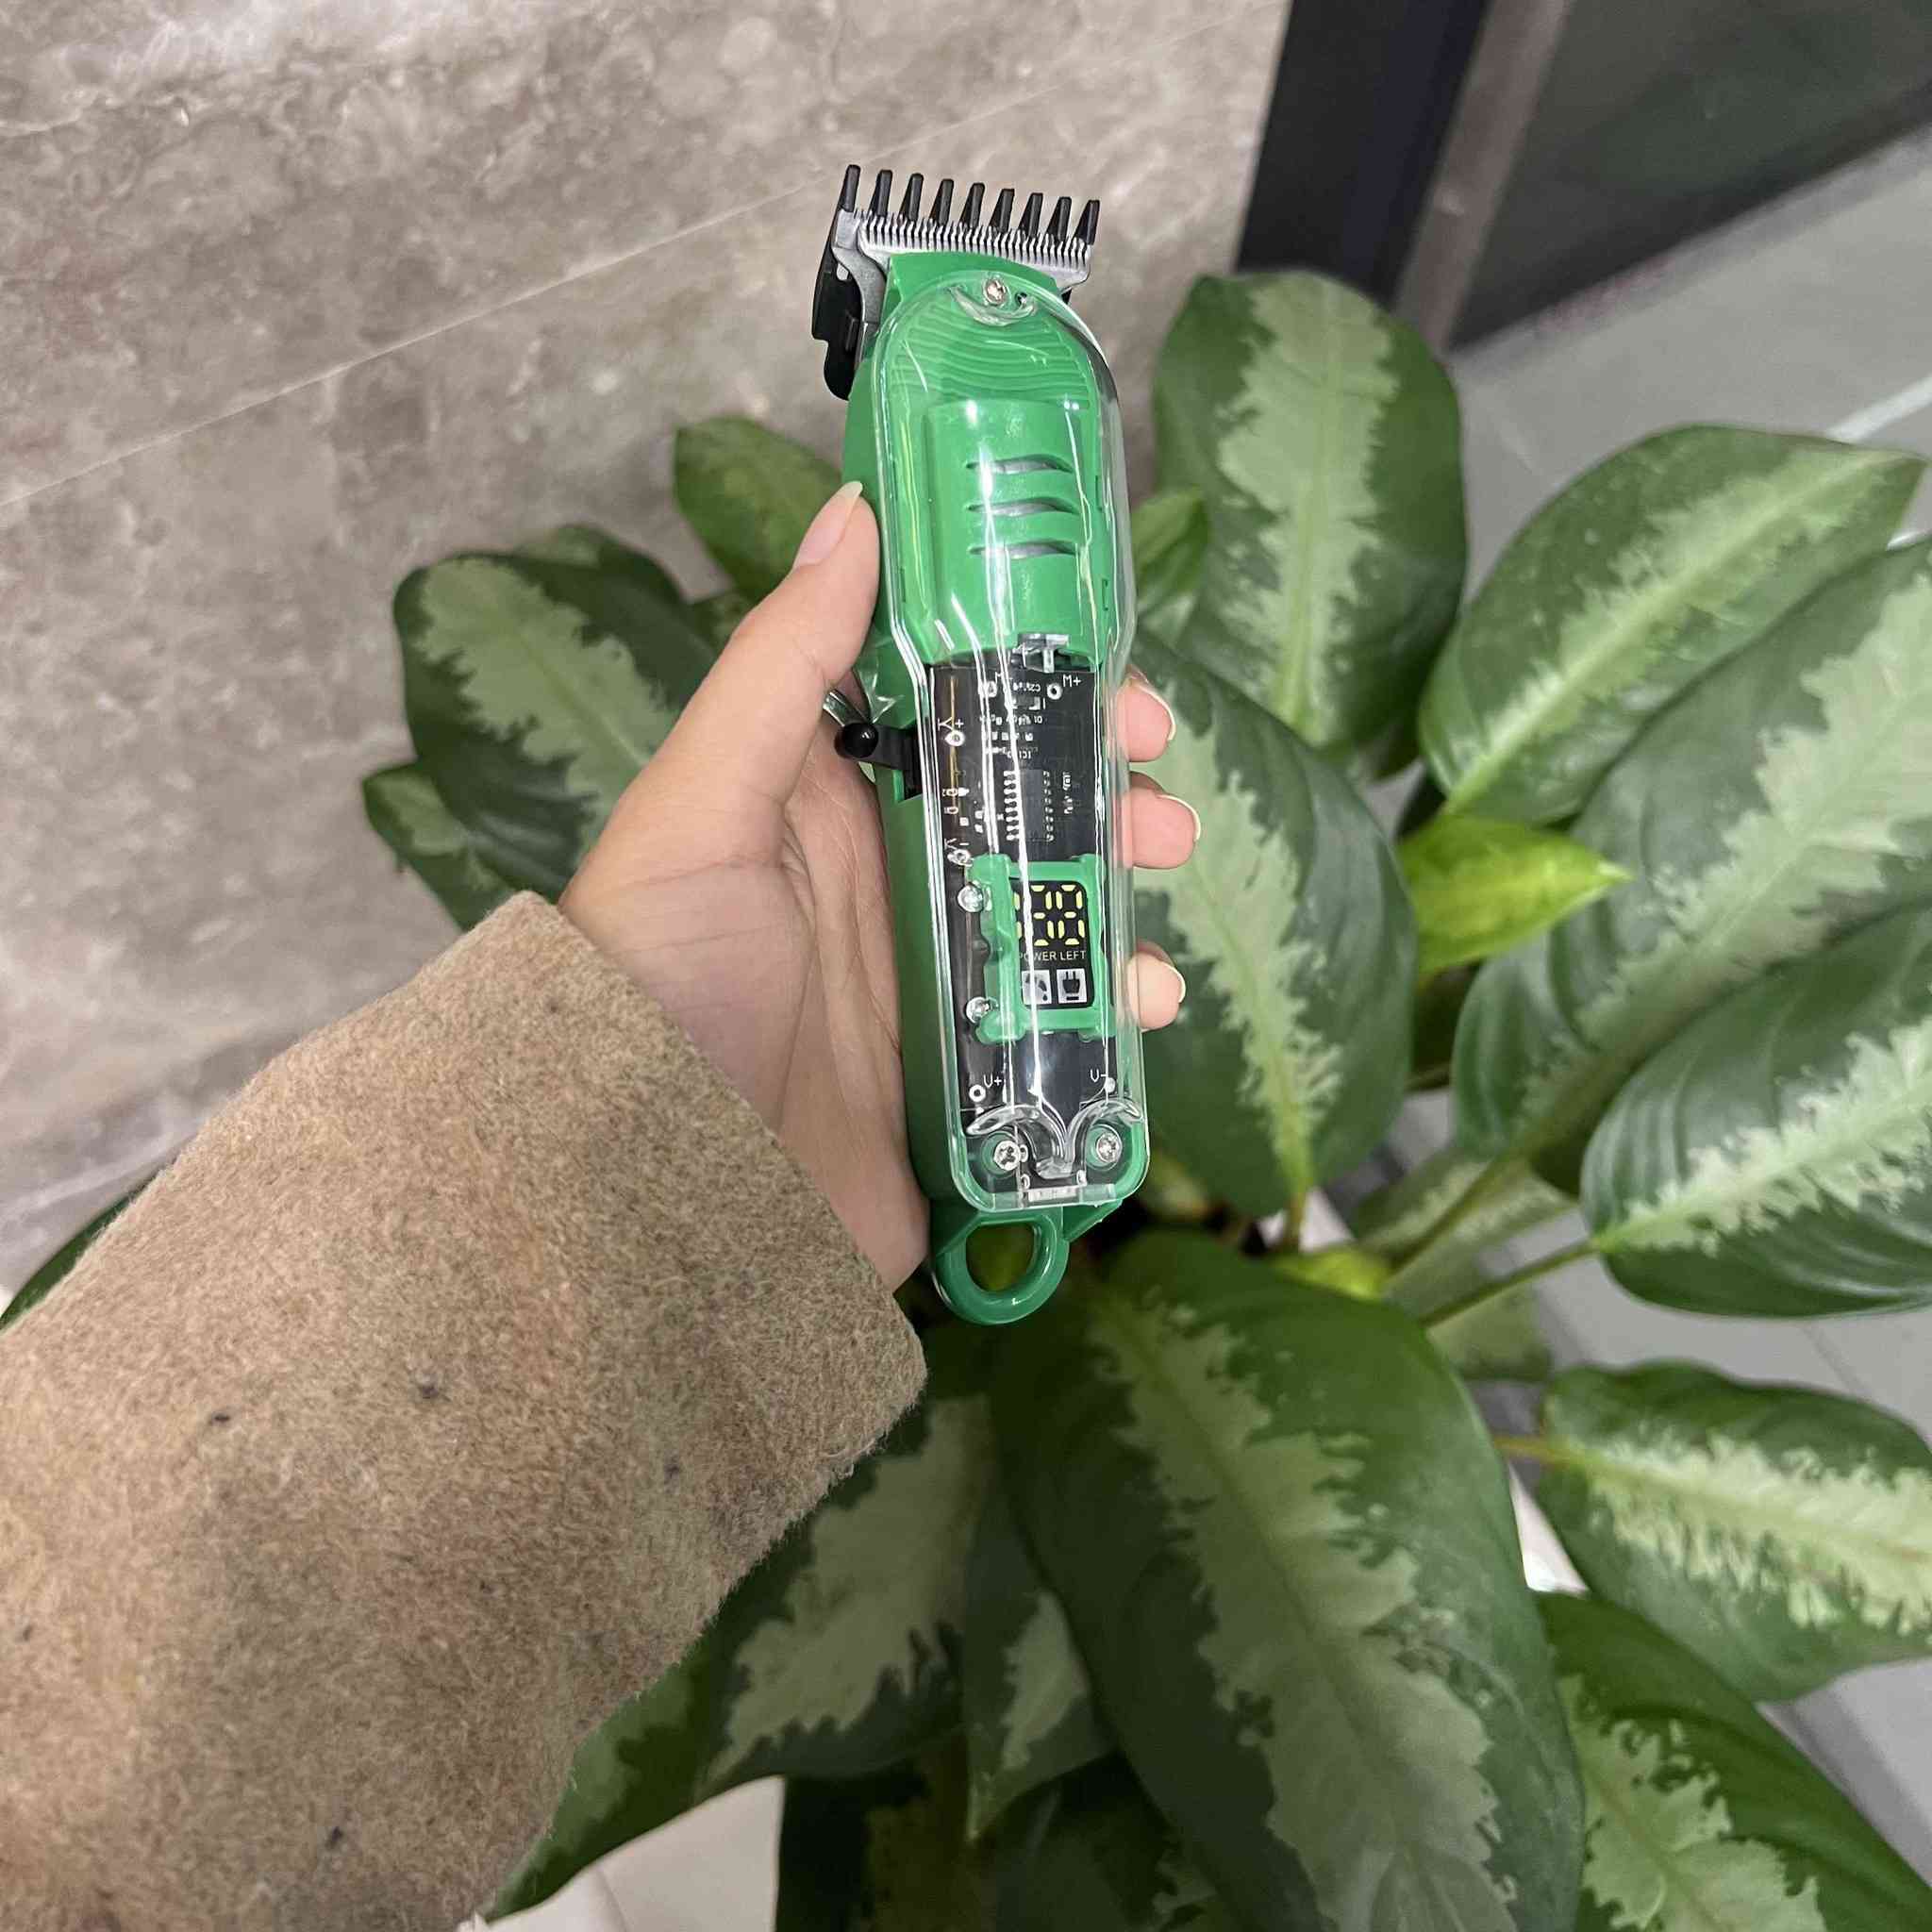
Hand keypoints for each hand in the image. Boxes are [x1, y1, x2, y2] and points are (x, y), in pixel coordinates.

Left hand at [562, 483, 1196, 1287]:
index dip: (1033, 672)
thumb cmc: (657, 980)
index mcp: (829, 805)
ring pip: (1062, 910)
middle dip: (1105, 781)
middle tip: (1159, 782)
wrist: (649, 1188)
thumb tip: (849, 517)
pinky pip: (1068, 1031)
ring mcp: (935, 984)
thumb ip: (779, 668)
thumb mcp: (702, 808)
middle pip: (1026, 806)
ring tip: (1166, 874)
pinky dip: (1120, 1011)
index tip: (1106, 659)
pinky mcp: (967, 1081)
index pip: (948, 708)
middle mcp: (889, 884)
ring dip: (1128, 883)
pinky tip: (1144, 1000)